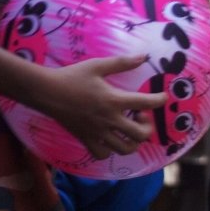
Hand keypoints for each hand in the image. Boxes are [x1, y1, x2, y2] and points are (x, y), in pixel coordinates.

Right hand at [34, 52, 165, 159]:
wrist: (47, 92)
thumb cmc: (73, 77)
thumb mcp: (98, 65)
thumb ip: (122, 62)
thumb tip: (144, 56)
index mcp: (113, 100)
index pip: (145, 103)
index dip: (159, 100)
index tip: (162, 97)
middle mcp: (109, 120)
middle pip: (140, 134)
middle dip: (147, 127)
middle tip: (140, 116)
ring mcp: (97, 133)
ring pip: (125, 149)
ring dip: (133, 142)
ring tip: (128, 130)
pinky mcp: (85, 140)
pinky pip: (103, 155)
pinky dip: (110, 151)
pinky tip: (110, 140)